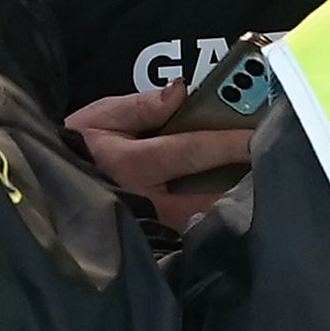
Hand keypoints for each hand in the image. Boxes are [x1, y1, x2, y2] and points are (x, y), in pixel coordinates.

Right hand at [64, 81, 257, 224]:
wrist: (55, 192)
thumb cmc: (79, 150)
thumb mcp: (100, 118)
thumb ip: (142, 105)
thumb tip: (181, 89)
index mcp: (133, 165)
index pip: (191, 150)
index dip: (228, 141)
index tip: (260, 133)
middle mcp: (149, 200)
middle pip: (210, 192)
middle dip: (242, 178)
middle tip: (274, 161)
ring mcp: (155, 226)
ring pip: (206, 216)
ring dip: (236, 200)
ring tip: (265, 182)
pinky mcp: (159, 240)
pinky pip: (197, 229)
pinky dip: (221, 216)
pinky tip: (242, 203)